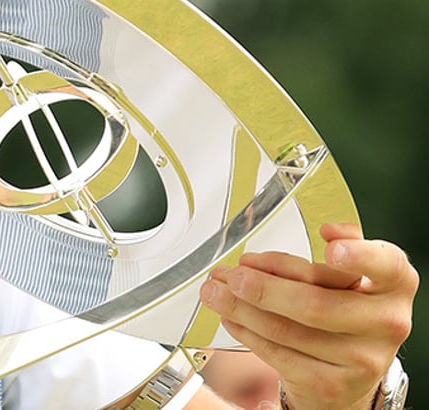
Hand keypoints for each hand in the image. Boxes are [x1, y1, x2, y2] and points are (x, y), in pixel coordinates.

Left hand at [199, 223, 416, 409]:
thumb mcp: (352, 277)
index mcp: (396, 286)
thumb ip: (343, 247)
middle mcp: (386, 323)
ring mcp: (361, 359)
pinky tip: (230, 317)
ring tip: (216, 292)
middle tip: (230, 275)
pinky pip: (277, 353)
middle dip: (262, 287)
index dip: (359, 256)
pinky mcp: (330, 383)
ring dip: (241, 308)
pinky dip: (246, 332)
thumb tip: (332, 229)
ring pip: (287, 329)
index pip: (385, 265)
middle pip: (315, 302)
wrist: (349, 371)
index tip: (330, 249)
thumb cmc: (345, 308)